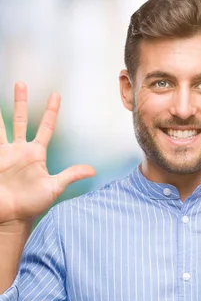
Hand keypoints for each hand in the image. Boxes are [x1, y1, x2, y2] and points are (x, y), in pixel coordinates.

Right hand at [0, 82, 94, 223]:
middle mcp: (19, 149)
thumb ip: (70, 176)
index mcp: (36, 153)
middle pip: (20, 119)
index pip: (46, 127)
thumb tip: (92, 170)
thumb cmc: (32, 204)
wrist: (10, 217)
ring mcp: (4, 153)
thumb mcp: (54, 188)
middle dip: (20, 101)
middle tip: (21, 83)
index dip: (51, 112)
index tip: (56, 95)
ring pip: (1, 126)